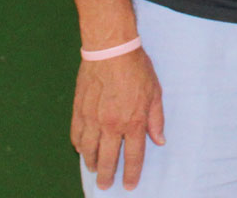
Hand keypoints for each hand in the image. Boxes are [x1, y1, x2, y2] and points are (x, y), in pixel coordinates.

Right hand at [72, 48, 164, 190]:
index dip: (131, 173)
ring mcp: (93, 119)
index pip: (133, 155)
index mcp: (134, 121)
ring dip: (92, 162)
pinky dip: (79, 146)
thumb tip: (159, 140)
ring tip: (95, 169)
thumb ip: (156, 119)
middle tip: (106, 185)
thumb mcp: (156, 93)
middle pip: (108, 158)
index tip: (129, 185)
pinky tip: (82, 150)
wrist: (111, 51)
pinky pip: (76, 135)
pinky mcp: (79, 111)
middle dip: (108, 175)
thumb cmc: (137, 69)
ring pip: (88, 150)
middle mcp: (112, 125)